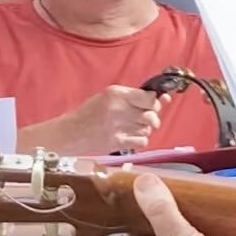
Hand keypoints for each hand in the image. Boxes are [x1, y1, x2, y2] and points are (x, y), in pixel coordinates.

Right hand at [50, 85, 164, 153]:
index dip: (154, 102)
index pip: (149, 97)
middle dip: (151, 117)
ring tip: (128, 127)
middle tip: (141, 118)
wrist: (71, 133)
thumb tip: (165, 98)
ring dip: (143, 129)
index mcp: (116, 94)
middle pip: (152, 114)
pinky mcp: (118, 142)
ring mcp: (118, 127)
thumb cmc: (90, 113)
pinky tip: (127, 137)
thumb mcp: (108, 97)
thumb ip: (134, 97)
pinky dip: (138, 140)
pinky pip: (142, 141)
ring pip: (148, 128)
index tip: (152, 104)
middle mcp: (118, 109)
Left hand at [126, 174, 235, 235]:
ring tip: (204, 184)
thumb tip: (143, 182)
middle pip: (168, 216)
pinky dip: (227, 216)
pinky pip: (225, 227)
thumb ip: (160, 210)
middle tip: (179, 175)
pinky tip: (228, 202)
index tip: (145, 176)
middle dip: (175, 198)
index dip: (139, 199)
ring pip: (196, 220)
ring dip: (201, 206)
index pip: (136, 219)